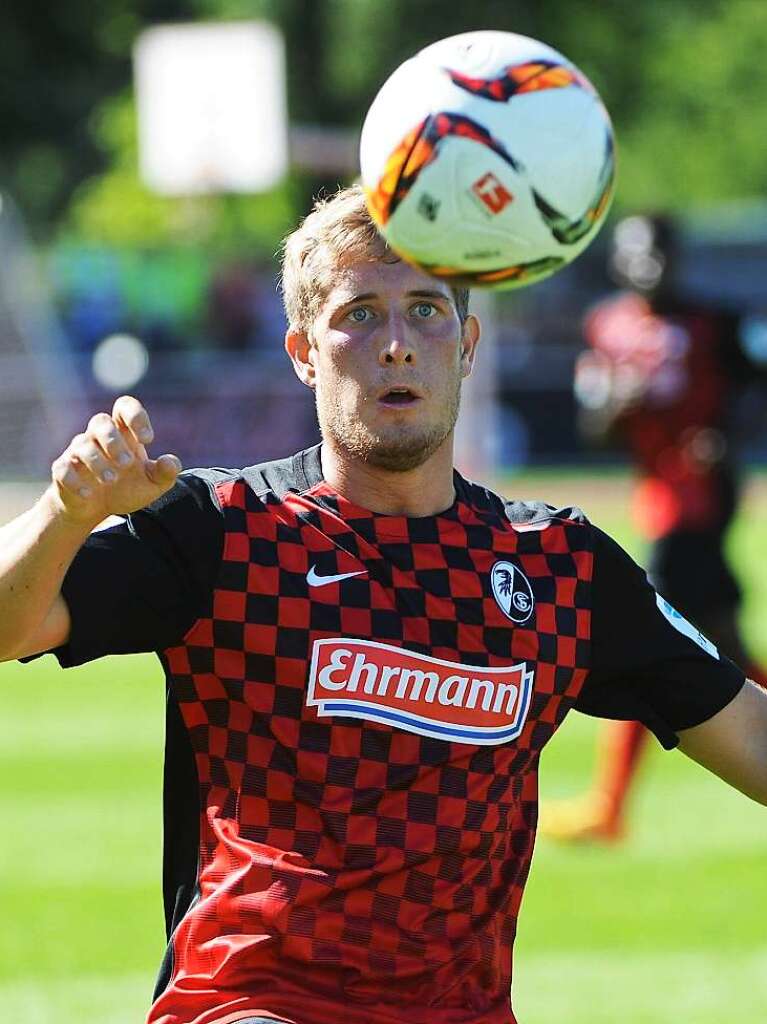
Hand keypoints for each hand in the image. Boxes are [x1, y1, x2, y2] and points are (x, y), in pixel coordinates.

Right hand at [47, 396, 181, 526]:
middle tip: (127, 464)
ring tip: (111, 479)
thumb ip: (165, 473)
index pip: (125, 407)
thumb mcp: (153, 484)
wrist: (97, 509)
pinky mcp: (62, 471)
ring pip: (81, 445)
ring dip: (97, 462)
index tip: (148, 439)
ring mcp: (78, 453)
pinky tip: (89, 494)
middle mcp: (98, 438)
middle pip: (100, 421)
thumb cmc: (127, 487)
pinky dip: (75, 480)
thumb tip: (170, 463)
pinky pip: (63, 468)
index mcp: (123, 433)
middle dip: (114, 441)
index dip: (135, 416)